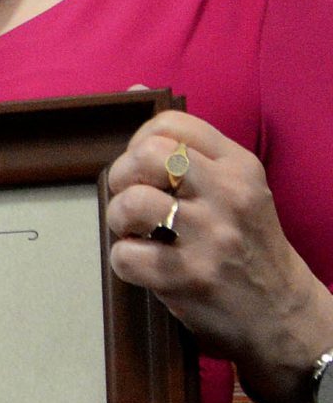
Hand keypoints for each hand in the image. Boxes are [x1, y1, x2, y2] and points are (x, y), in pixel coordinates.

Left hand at [106, 109, 332, 402]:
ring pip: (132, 202)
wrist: (283, 314)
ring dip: (118, 219)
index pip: (170, 124)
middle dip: (122, 176)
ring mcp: (211, 237)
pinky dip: (123, 261)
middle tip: (132, 199)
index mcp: (240, 166)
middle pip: (147, 156)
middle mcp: (229, 195)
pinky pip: (125, 255)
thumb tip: (134, 89)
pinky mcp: (190, 278)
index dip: (140, 142)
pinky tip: (144, 264)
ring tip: (135, 233)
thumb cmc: (247, 243)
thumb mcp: (234, 186)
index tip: (144, 168)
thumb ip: (188, 144)